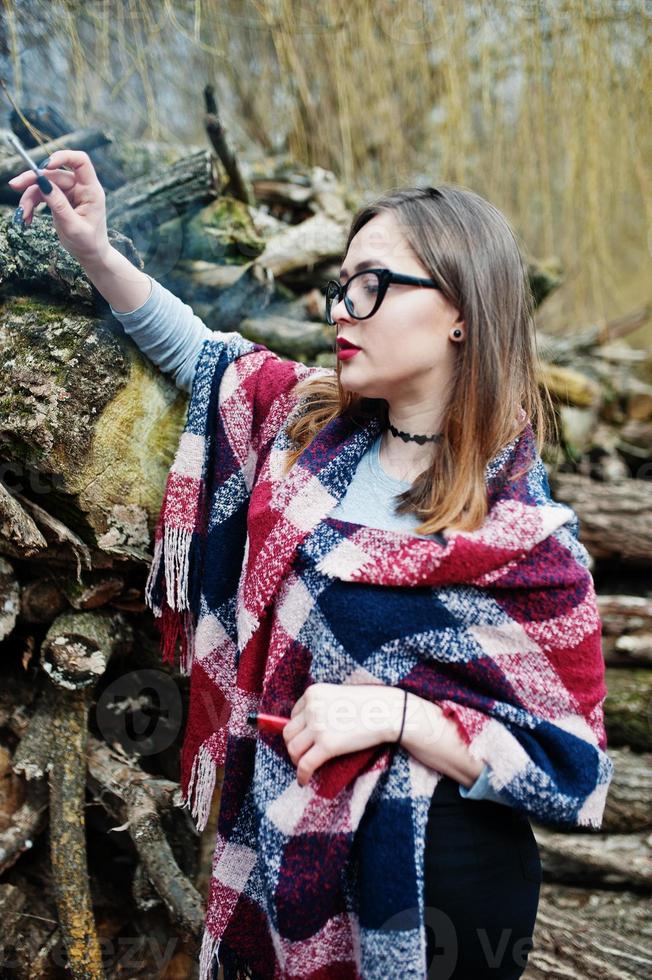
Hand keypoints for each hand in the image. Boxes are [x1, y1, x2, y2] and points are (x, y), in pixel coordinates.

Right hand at [7, 150, 110, 265]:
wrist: (90, 255)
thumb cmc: (88, 242)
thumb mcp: (73, 226)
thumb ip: (59, 205)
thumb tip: (43, 184)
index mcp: (91, 190)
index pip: (80, 162)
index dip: (63, 157)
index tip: (46, 165)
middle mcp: (80, 187)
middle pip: (53, 173)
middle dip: (33, 179)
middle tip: (14, 185)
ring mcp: (68, 192)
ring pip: (43, 184)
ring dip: (29, 197)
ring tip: (22, 215)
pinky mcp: (59, 199)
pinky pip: (41, 195)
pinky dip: (31, 204)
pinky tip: (26, 218)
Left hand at [283, 683, 403, 786]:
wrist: (388, 711)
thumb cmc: (369, 703)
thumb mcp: (339, 695)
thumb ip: (323, 707)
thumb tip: (309, 727)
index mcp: (313, 693)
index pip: (293, 715)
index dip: (299, 730)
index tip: (305, 738)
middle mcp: (311, 708)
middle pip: (288, 733)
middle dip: (293, 745)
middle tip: (302, 755)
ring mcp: (318, 726)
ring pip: (293, 749)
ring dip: (296, 761)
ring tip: (305, 767)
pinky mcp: (327, 745)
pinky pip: (305, 764)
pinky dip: (301, 775)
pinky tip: (303, 781)